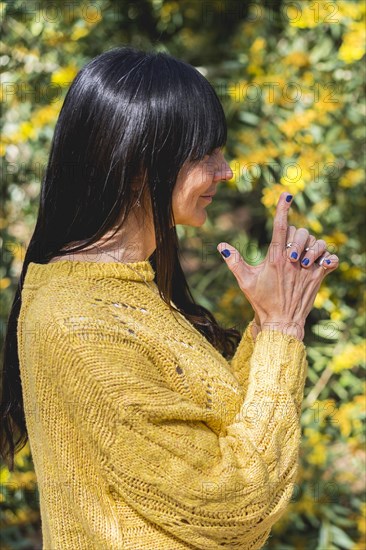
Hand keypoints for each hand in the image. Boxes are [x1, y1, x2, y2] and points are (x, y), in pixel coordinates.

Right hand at [217, 192, 338, 340]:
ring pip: (317, 243)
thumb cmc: (262, 301)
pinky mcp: (319, 277)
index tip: (287, 195)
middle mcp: (293, 261)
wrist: (282, 322)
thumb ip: (234, 261)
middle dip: (295, 235)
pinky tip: (321, 262)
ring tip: (304, 256)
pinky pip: (330, 259)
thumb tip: (221, 245)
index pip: (280, 227)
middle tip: (289, 249)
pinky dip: (328, 257)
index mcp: (275, 258)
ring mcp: (308, 269)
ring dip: (312, 246)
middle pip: (299, 232)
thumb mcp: (245, 281)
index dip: (282, 209)